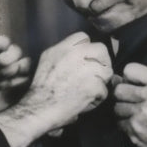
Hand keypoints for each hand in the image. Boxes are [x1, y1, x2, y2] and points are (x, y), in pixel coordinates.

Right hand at [0, 32, 111, 146]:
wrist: (39, 108)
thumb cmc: (41, 89)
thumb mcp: (47, 61)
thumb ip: (64, 53)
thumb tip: (80, 51)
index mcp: (63, 48)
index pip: (84, 37)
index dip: (89, 49)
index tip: (87, 59)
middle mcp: (76, 55)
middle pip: (101, 49)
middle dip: (102, 62)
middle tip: (97, 74)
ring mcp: (87, 69)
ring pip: (107, 71)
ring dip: (101, 82)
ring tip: (88, 90)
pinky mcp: (94, 86)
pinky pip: (104, 90)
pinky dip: (97, 98)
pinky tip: (85, 101)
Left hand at [0, 35, 29, 133]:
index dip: (3, 43)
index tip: (1, 49)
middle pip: (15, 51)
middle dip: (11, 56)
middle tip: (3, 68)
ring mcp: (9, 79)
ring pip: (24, 64)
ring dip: (17, 68)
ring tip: (5, 79)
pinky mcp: (18, 91)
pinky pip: (28, 80)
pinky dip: (22, 81)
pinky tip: (10, 88)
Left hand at [113, 62, 146, 146]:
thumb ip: (144, 81)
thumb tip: (115, 79)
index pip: (130, 69)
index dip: (130, 78)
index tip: (135, 85)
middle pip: (119, 90)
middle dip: (123, 96)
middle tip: (133, 101)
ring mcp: (142, 114)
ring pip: (116, 107)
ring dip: (123, 111)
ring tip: (137, 114)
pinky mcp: (135, 129)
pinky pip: (119, 122)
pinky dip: (126, 124)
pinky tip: (138, 125)